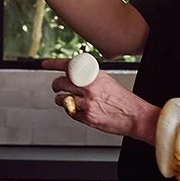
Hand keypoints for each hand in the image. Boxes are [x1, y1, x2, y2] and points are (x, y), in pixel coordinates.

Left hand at [43, 59, 158, 142]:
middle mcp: (89, 87)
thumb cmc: (122, 99)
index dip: (54, 63)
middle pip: (60, 82)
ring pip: (61, 99)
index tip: (45, 63)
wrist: (134, 115)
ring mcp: (87, 102)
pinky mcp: (86, 116)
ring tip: (68, 100)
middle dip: (56, 86)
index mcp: (94, 76)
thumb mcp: (107, 81)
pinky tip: (80, 110)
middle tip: (57, 87)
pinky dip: (71, 111)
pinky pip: (70, 112)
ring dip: (61, 100)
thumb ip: (90, 78)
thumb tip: (74, 75)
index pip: (70, 65)